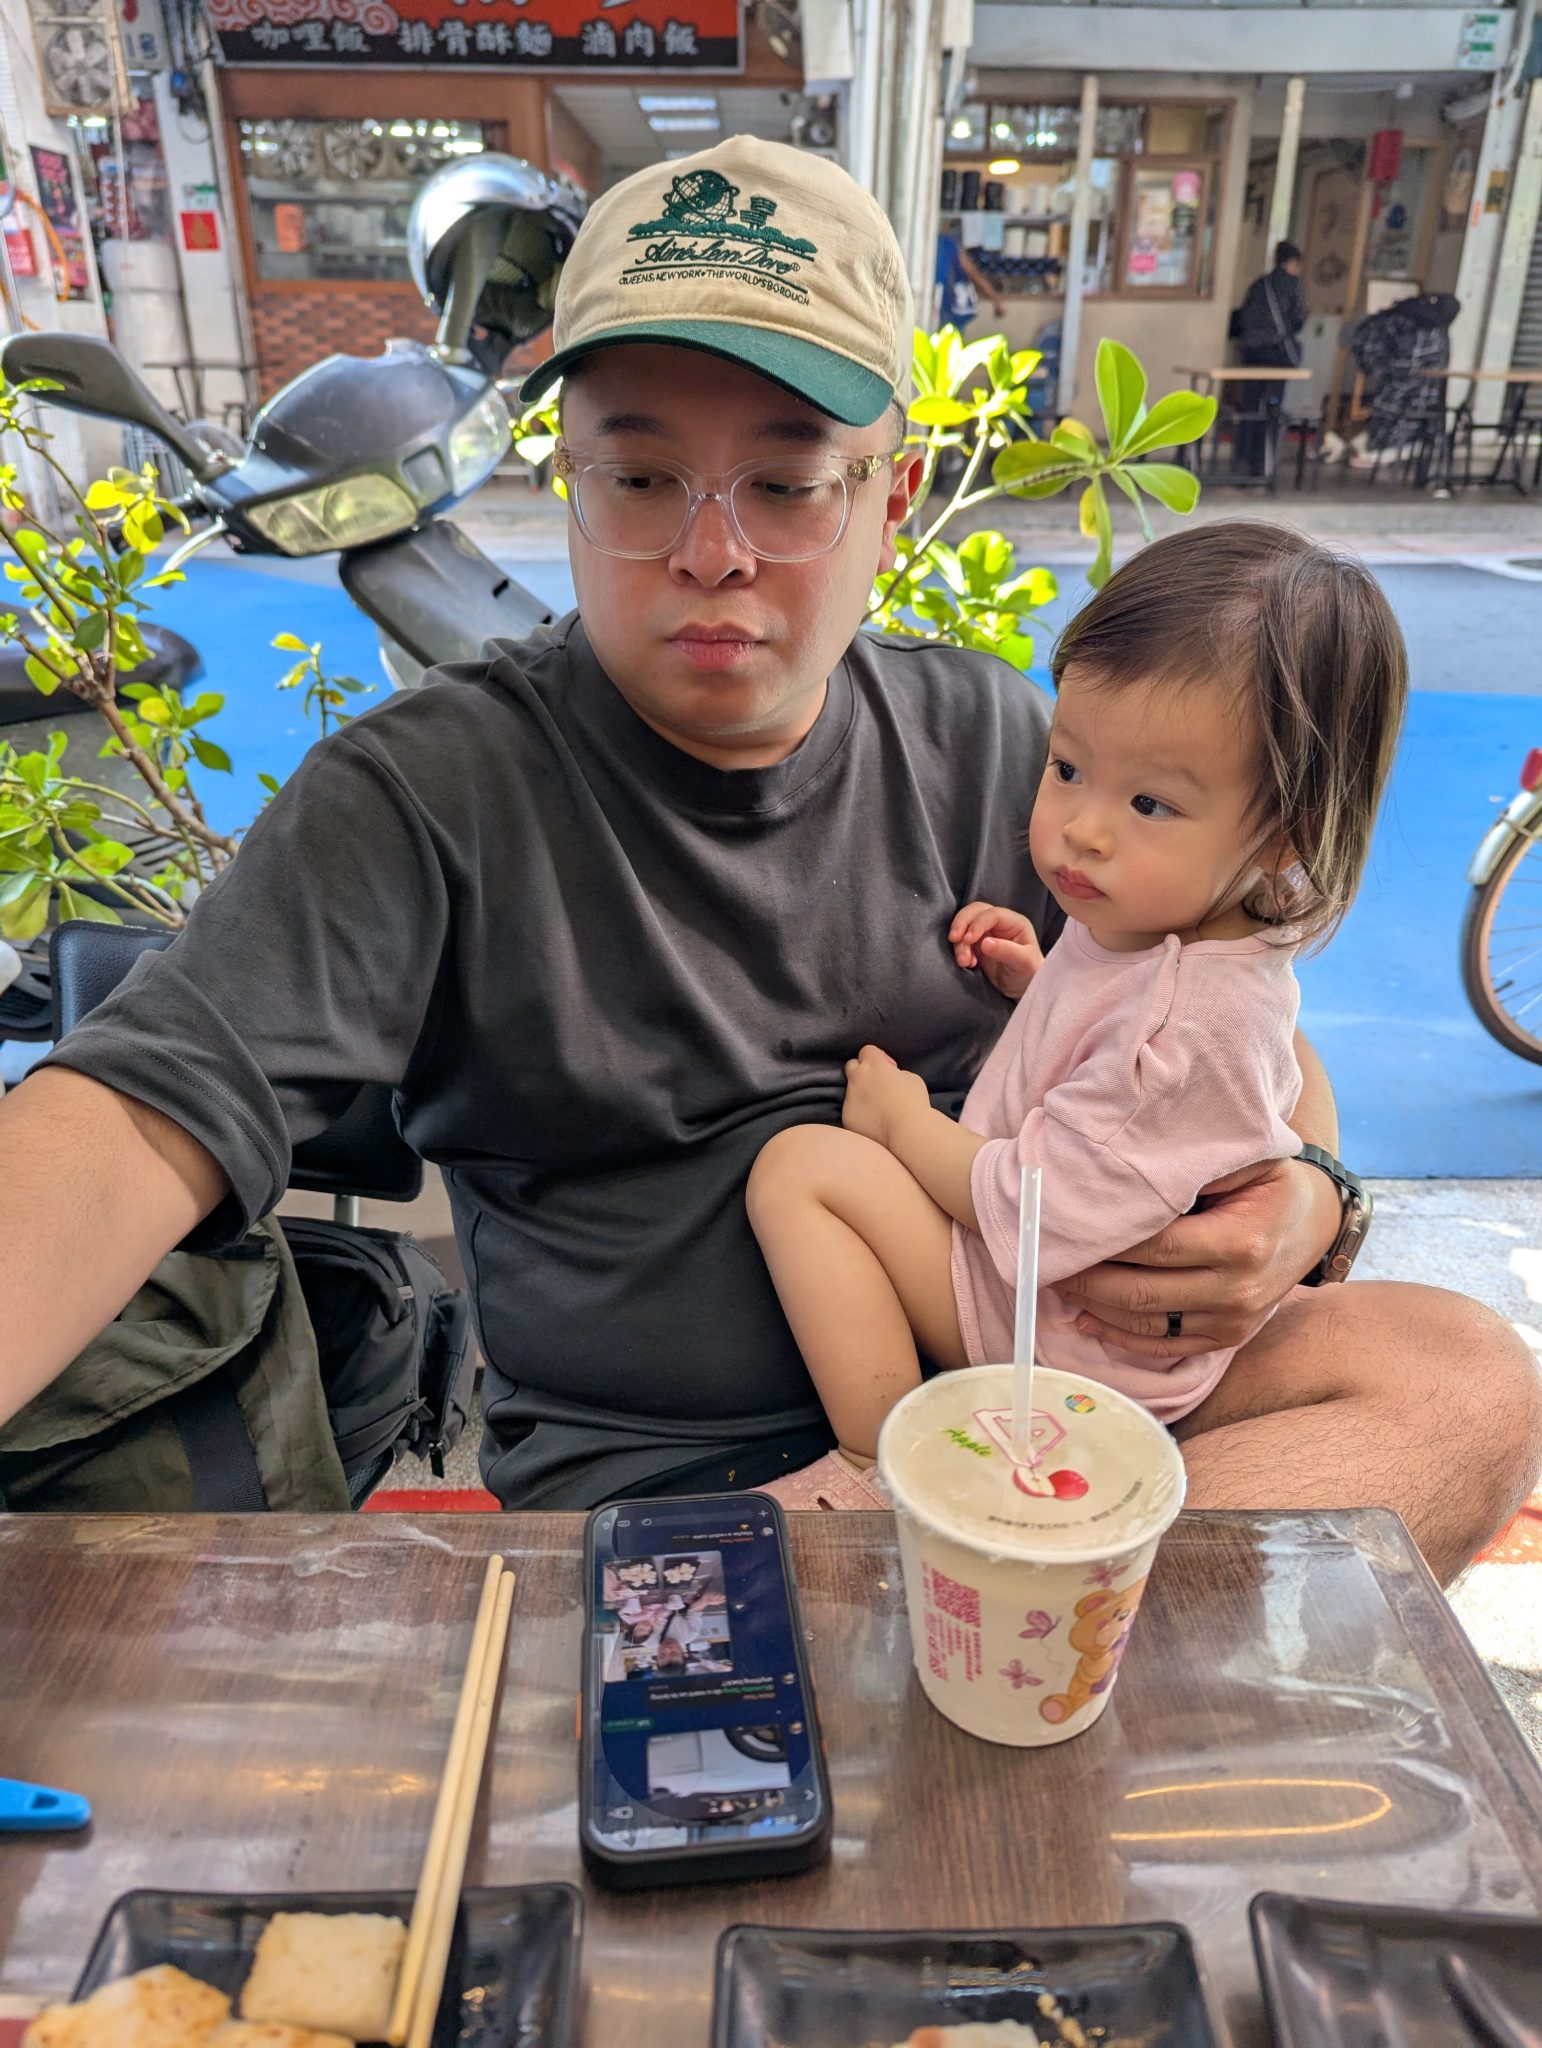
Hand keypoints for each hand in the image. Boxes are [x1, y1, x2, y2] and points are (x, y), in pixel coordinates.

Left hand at [841, 1043, 930, 1149]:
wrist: (907, 1131)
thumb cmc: (914, 1102)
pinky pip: (851, 1110)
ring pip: (852, 1090)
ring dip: (862, 1094)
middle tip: (877, 1083)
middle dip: (862, 1070)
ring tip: (879, 1108)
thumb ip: (895, 1073)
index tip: (888, 1069)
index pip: (867, 1050)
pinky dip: (861, 1113)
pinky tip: (875, 1121)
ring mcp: (850, 1097)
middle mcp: (858, 1078)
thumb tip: (890, 1078)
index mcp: (874, 1065)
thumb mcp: (911, 1078)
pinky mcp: (847, 1116)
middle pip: (851, 1065)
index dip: (878, 1057)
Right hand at [950, 901, 1043, 1000]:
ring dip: (959, 942)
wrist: (1021, 989)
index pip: (992, 914)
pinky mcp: (976, 945)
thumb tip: (985, 943)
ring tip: (963, 962)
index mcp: (1014, 923)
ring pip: (966, 926)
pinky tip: (966, 964)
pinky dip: (960, 950)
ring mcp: (986, 933)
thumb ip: (1007, 951)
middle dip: (962, 923)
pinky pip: (962, 941)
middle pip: (975, 912)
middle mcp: (999, 924)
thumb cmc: (1028, 973)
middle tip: (953, 939)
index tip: (968, 939)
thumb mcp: (1024, 963)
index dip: (978, 923)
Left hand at [1056, 1155, 1341, 1360]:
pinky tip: (1086, 1318)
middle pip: (1141, 1291)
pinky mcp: (1227, 1338)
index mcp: (1241, 1242)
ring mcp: (1233, 1320)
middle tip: (1045, 1259)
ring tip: (1057, 1283)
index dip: (1105, 1240)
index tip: (1065, 1227)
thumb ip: (1198, 1163)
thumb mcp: (1247, 1160)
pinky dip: (1118, 1336)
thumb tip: (1133, 1163)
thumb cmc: (1271, 1182)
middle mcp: (1238, 1289)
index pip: (1155, 1245)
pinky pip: (1162, 1346)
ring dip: (1094, 1307)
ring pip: (1145, 1324)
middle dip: (1087, 1278)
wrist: (1316, 1224)